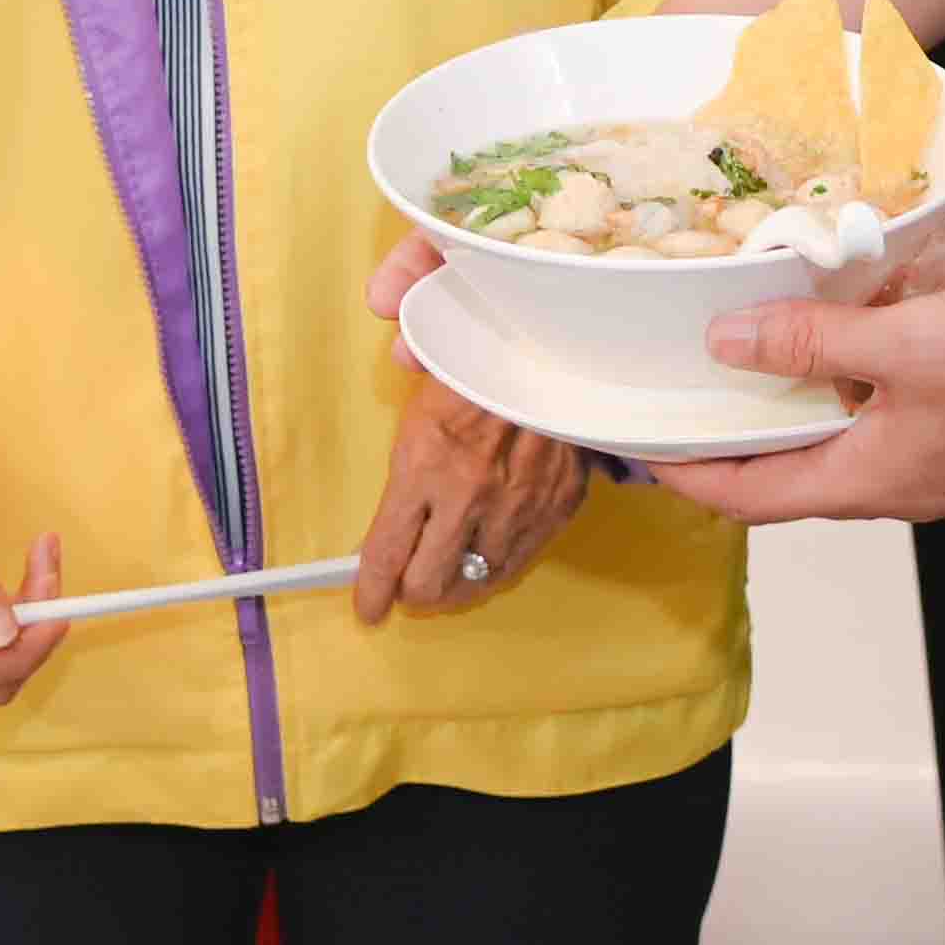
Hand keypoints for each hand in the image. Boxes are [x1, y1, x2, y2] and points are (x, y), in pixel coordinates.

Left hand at [354, 371, 586, 626]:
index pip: (386, 553)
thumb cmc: (499, 353)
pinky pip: (519, 562)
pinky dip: (497, 567)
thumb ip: (409, 360)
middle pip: (428, 584)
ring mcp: (516, 508)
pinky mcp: (556, 508)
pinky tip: (486, 556)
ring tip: (446, 574)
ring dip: (456, 584)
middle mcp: (468, 496)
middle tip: (405, 585)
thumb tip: (392, 339)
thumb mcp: (440, 352)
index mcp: (425, 463)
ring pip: (477, 581)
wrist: (576, 355)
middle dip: (411, 593)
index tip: (368, 605)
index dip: (371, 590)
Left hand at [648, 280, 944, 530]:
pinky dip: (856, 374)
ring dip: (799, 391)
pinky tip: (855, 318)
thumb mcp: (908, 343)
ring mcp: (935, 465)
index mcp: (867, 483)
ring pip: (841, 434)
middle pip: (789, 469)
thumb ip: (814, 340)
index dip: (685, 472)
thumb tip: (725, 341)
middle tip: (684, 376)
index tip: (634, 441)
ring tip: (759, 331)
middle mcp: (894, 489)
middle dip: (735, 427)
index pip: (746, 497)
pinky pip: (887, 412)